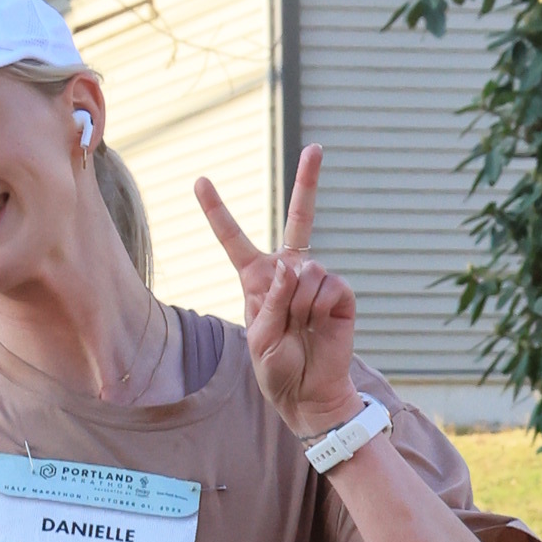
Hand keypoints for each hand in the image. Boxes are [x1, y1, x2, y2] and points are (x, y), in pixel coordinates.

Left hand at [193, 147, 360, 439]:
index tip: (200, 181)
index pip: (234, 239)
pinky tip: (319, 325)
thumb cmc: (277, 368)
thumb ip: (271, 300)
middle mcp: (289, 270)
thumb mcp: (260, 337)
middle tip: (316, 148)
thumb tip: (293, 266)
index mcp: (257, 279)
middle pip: (300, 218)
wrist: (309, 393)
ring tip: (300, 328)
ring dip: (297, 306)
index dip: (216, 211)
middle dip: (308, 181)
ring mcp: (318, 278)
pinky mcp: (341, 292)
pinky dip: (318, 309)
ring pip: (304, 271)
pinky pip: (327, 286)